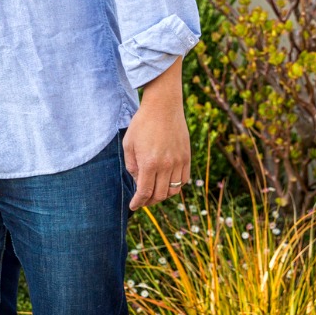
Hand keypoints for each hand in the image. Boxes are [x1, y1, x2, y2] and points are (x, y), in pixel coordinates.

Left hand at [122, 58, 189, 210]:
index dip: (139, 202)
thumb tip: (137, 181)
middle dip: (149, 201)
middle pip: (160, 195)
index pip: (145, 192)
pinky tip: (167, 182)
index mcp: (149, 163)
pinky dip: (175, 186)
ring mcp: (178, 162)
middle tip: (143, 200)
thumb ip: (131, 165)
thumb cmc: (142, 124)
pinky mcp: (187, 158)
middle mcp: (166, 166)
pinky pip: (183, 180)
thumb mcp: (128, 143)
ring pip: (173, 190)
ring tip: (154, 192)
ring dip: (163, 195)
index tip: (134, 206)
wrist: (163, 107)